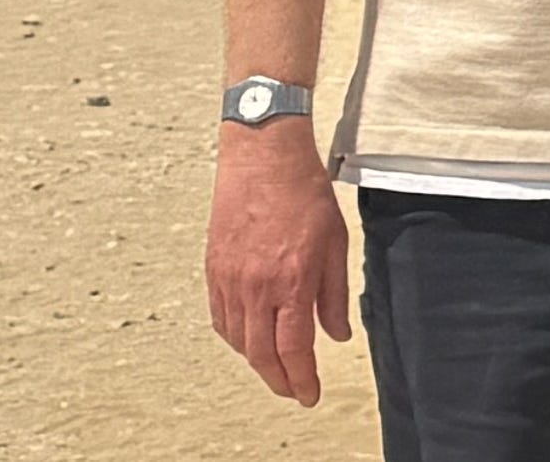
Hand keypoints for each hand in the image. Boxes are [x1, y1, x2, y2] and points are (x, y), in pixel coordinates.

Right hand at [206, 120, 352, 403]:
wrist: (263, 154)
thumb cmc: (303, 190)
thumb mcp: (336, 241)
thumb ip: (334, 293)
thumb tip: (335, 334)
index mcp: (292, 280)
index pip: (293, 349)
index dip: (301, 380)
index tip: (309, 394)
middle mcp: (257, 286)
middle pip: (261, 354)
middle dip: (279, 381)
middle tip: (293, 390)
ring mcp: (230, 279)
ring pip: (238, 340)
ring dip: (257, 361)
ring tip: (276, 366)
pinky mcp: (214, 269)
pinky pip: (220, 318)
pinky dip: (235, 337)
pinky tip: (248, 337)